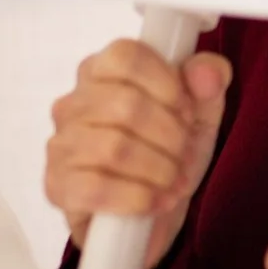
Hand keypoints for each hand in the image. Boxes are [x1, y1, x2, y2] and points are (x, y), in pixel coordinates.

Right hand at [43, 40, 231, 268]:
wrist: (153, 213)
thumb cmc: (169, 150)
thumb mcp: (202, 112)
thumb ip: (210, 80)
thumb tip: (208, 72)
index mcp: (102, 71)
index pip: (126, 56)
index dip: (166, 84)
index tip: (187, 112)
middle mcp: (73, 102)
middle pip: (126, 105)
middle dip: (170, 136)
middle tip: (185, 156)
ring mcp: (60, 145)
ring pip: (114, 148)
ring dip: (158, 170)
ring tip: (174, 182)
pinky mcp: (57, 187)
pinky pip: (96, 188)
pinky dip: (137, 198)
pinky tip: (155, 202)